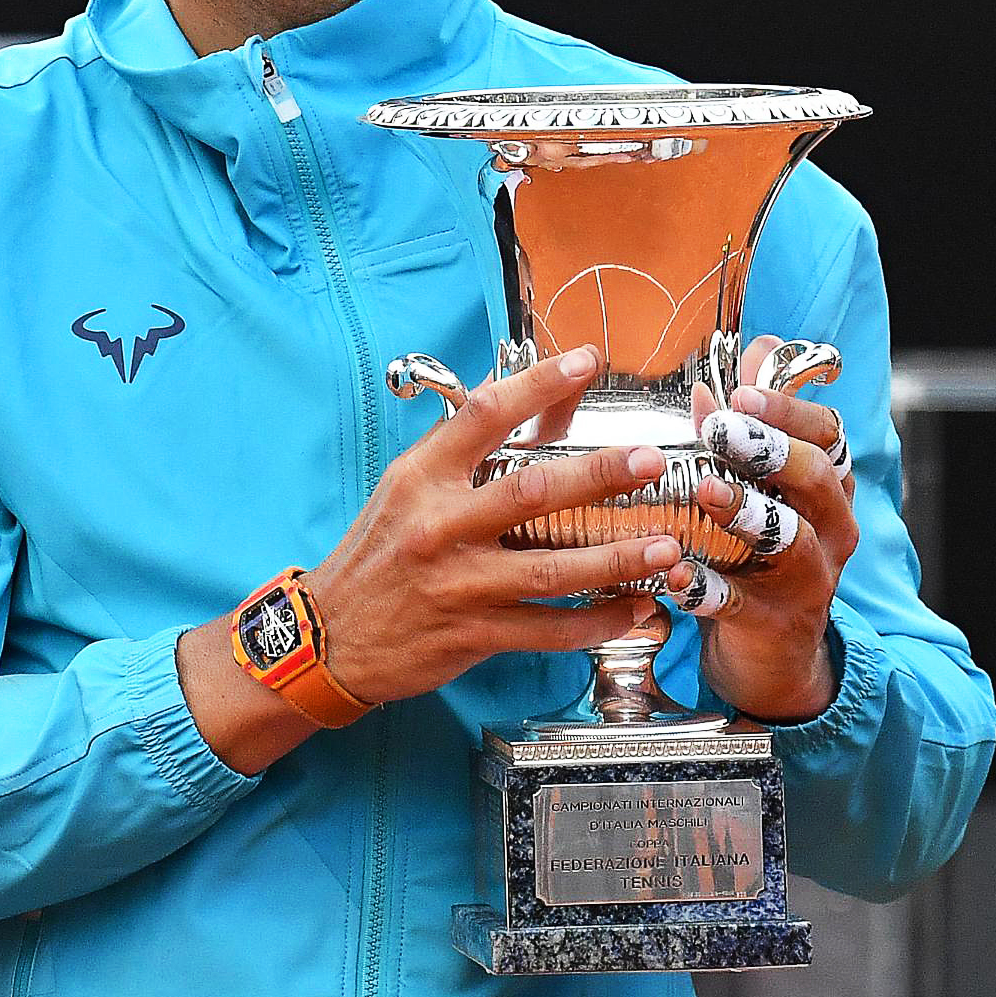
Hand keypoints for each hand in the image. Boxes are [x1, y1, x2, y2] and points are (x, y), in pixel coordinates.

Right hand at [305, 345, 683, 706]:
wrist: (329, 636)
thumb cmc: (379, 553)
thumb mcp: (408, 489)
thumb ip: (467, 448)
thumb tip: (527, 396)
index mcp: (422, 478)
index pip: (483, 416)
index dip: (537, 384)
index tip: (586, 361)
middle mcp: (440, 525)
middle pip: (532, 491)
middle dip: (600, 474)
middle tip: (649, 461)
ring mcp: (458, 583)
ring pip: (552, 569)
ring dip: (616, 558)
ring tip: (665, 545)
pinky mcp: (472, 634)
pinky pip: (547, 629)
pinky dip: (596, 622)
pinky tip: (635, 609)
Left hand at [666, 334, 857, 722]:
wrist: (769, 655)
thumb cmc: (754, 555)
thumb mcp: (755, 491)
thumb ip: (741, 434)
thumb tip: (719, 375)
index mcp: (826, 486)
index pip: (828, 434)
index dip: (789, 407)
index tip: (741, 389)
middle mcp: (830, 528)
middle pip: (820, 479)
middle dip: (771, 450)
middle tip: (721, 429)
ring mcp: (807, 578)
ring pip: (792, 540)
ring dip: (746, 511)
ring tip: (706, 490)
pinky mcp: (773, 624)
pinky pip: (741, 603)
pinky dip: (707, 588)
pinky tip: (673, 574)